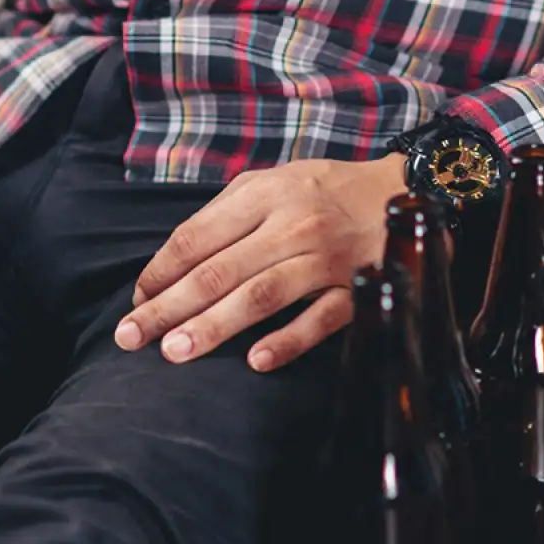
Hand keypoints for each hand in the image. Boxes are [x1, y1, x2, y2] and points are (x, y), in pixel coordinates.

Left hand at [114, 154, 406, 371]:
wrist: (412, 193)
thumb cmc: (329, 192)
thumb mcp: (276, 182)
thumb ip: (227, 215)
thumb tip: (171, 264)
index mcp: (265, 195)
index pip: (198, 236)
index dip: (161, 271)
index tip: (136, 300)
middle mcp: (292, 224)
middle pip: (219, 270)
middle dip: (169, 306)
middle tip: (131, 338)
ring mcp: (327, 259)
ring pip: (261, 295)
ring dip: (214, 325)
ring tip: (175, 352)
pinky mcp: (359, 287)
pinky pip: (321, 318)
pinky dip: (289, 339)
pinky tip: (255, 361)